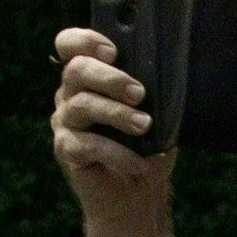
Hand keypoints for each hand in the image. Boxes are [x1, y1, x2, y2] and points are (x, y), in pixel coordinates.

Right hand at [49, 27, 170, 209]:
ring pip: (81, 105)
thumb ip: (153, 93)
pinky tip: (138, 163)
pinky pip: (86, 144)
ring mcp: (66, 122)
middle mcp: (70, 95)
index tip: (112, 50)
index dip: (85, 40)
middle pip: (77, 70)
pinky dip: (116, 153)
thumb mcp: (156, 116)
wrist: (137, 195)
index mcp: (88, 78)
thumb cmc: (146, 149)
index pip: (70, 45)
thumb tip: (170, 80)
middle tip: (139, 93)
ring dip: (116, 114)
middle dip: (110, 78)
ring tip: (144, 125)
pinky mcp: (66, 150)